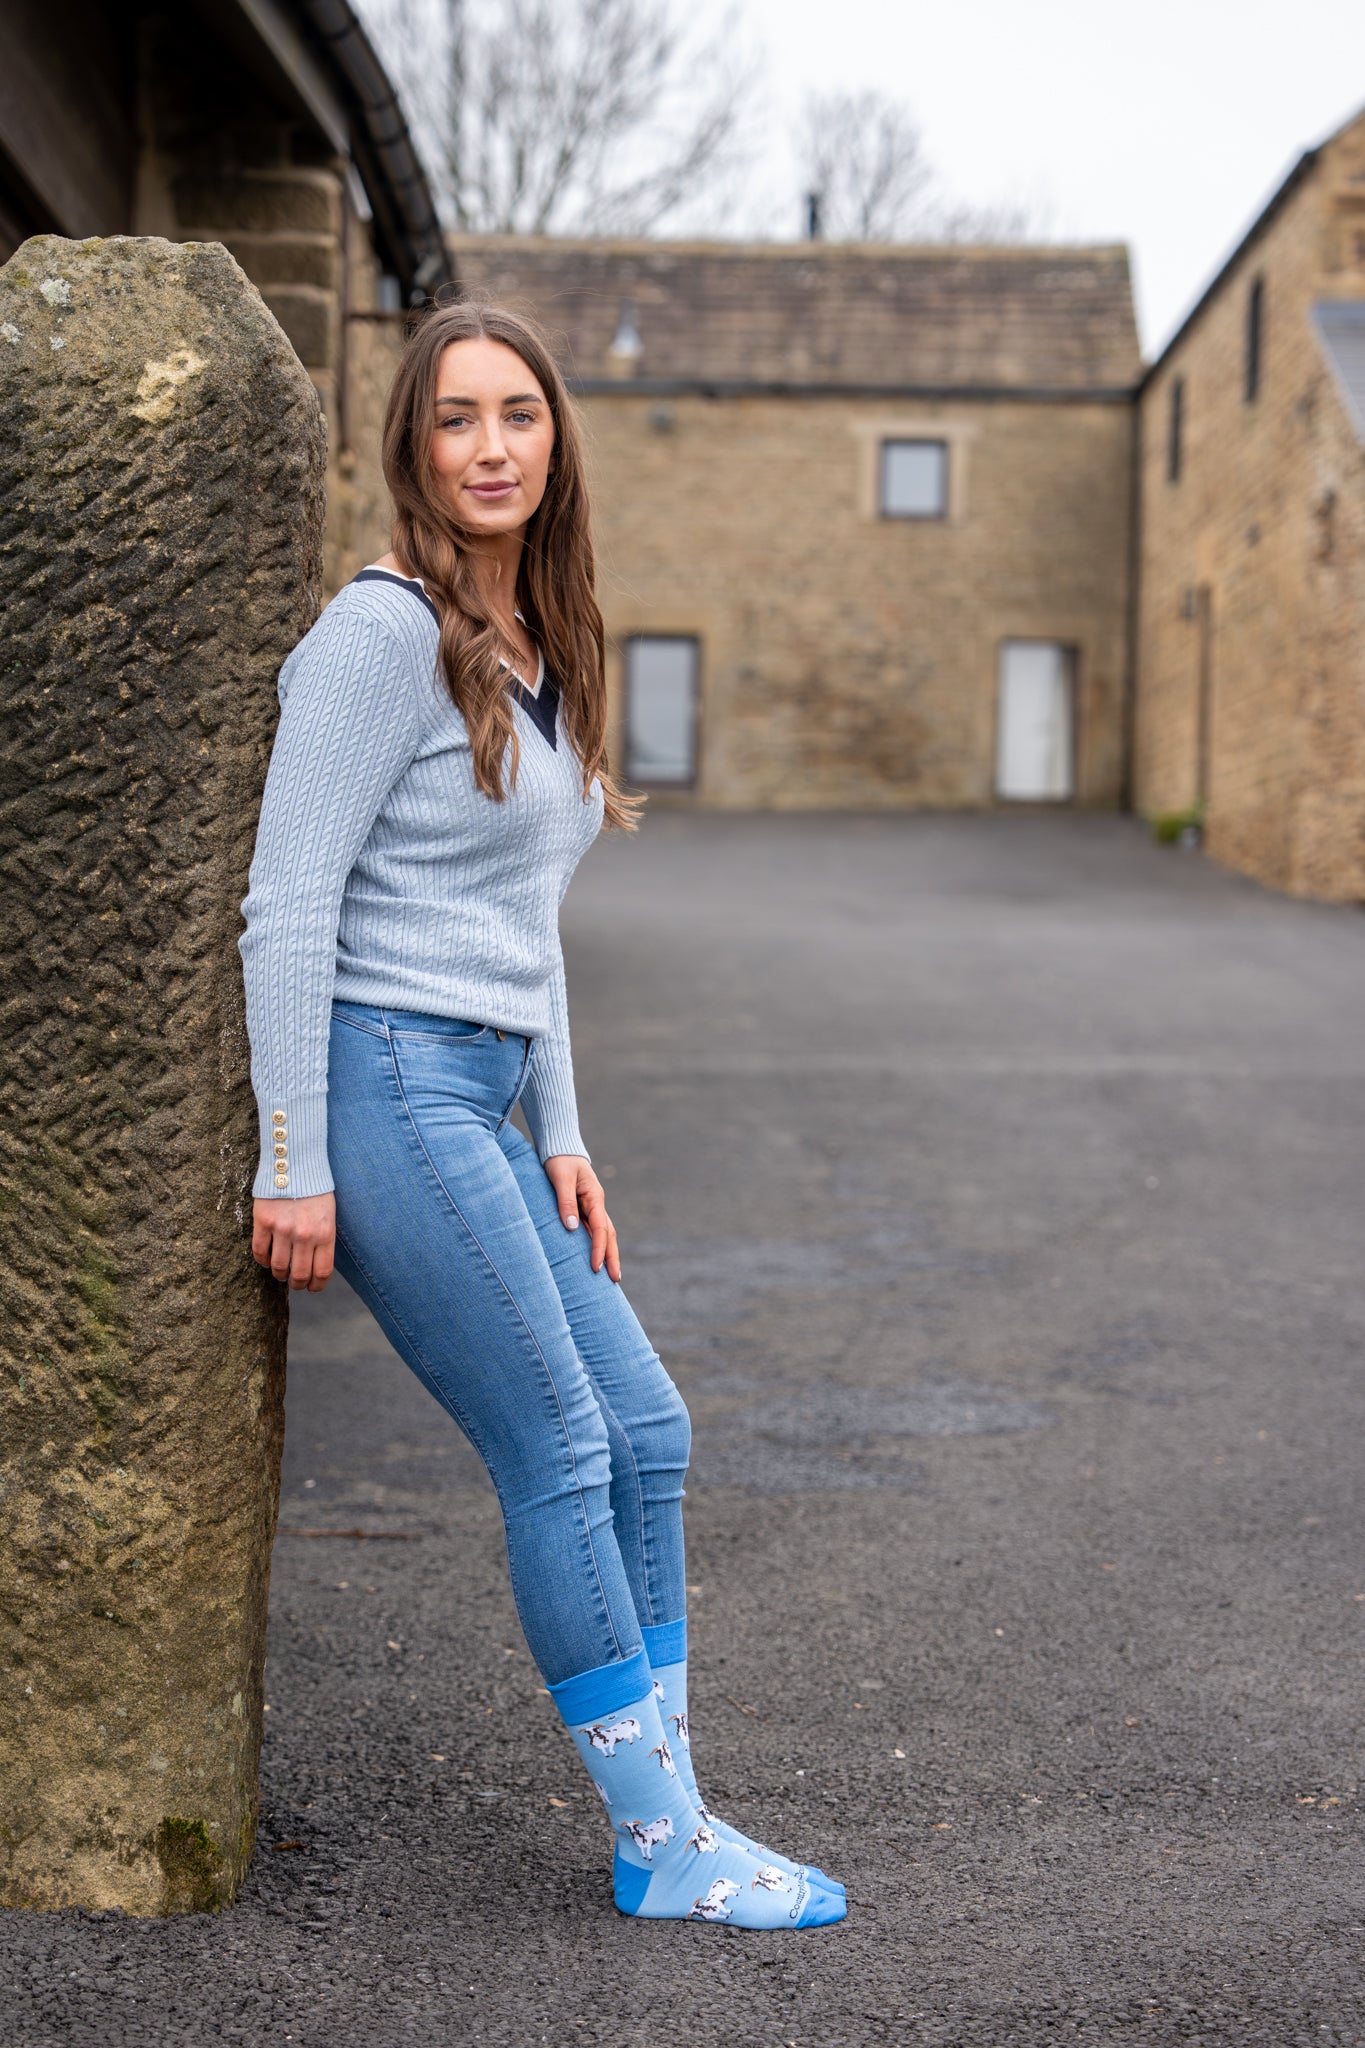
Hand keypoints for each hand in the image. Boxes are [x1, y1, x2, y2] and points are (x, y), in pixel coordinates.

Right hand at [252, 1192, 336, 1291]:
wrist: (296, 1162)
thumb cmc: (315, 1189)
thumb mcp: (329, 1214)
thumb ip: (323, 1239)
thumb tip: (315, 1265)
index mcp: (325, 1233)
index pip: (322, 1272)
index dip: (316, 1286)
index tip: (312, 1288)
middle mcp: (305, 1234)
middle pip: (299, 1274)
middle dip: (297, 1284)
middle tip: (294, 1283)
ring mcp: (283, 1229)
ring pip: (278, 1267)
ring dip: (279, 1275)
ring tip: (280, 1272)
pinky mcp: (263, 1222)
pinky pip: (260, 1251)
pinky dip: (262, 1261)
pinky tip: (266, 1259)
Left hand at [543, 1155, 619, 1281]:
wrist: (560, 1148)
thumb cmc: (559, 1161)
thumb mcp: (561, 1179)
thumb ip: (565, 1201)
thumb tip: (571, 1228)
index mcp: (594, 1197)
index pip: (601, 1229)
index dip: (599, 1249)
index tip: (595, 1268)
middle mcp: (596, 1204)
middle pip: (609, 1235)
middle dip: (612, 1257)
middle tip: (615, 1280)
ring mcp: (591, 1207)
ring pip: (604, 1234)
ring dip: (607, 1253)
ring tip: (610, 1275)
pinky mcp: (583, 1209)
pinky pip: (593, 1230)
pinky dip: (597, 1245)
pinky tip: (594, 1258)